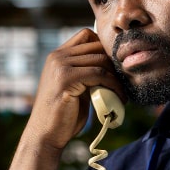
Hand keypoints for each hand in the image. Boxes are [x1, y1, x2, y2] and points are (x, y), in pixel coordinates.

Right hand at [6, 28, 124, 169]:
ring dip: (116, 77)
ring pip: (100, 60)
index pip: (87, 34)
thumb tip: (111, 64)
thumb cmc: (62, 115)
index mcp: (57, 56)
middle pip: (96, 45)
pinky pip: (99, 74)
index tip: (114, 68)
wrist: (46, 134)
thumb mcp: (74, 86)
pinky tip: (118, 97)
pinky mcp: (65, 79)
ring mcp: (59, 66)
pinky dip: (113, 85)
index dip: (104, 48)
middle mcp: (56, 56)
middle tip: (124, 81)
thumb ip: (85, 72)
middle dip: (113, 62)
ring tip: (122, 93)